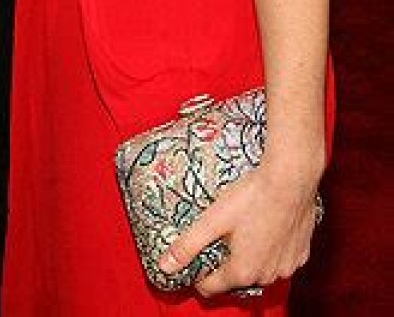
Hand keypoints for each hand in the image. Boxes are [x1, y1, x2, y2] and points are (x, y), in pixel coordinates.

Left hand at [156, 164, 321, 296]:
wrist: (291, 178)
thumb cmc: (252, 197)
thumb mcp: (212, 219)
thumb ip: (188, 245)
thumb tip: (165, 265)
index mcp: (242, 271)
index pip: (212, 287)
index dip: (199, 274)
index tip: (196, 257)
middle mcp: (266, 275)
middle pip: (237, 278)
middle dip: (226, 262)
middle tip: (219, 236)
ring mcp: (286, 265)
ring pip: (261, 269)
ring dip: (250, 257)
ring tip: (242, 230)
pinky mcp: (301, 252)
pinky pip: (282, 259)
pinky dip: (272, 250)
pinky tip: (266, 229)